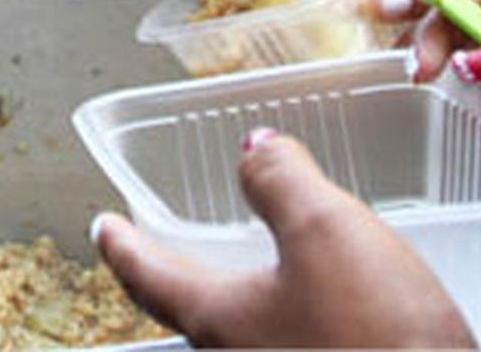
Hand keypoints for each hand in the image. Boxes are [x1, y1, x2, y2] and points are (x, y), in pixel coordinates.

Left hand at [94, 130, 474, 348]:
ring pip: (244, 337)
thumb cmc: (379, 337)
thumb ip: (281, 180)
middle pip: (192, 313)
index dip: (122, 244)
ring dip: (239, 303)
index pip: (148, 275)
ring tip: (248, 272)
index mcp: (219, 319)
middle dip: (178, 278)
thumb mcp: (326, 230)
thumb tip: (253, 148)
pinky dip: (291, 324)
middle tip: (165, 248)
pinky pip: (292, 349)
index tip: (101, 226)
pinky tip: (326, 311)